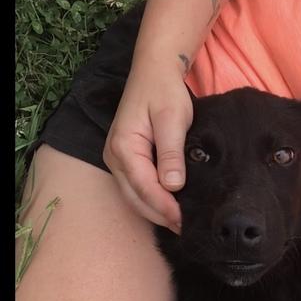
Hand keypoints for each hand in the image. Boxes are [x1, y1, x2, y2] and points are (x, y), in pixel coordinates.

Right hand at [103, 61, 192, 231]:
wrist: (153, 71)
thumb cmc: (164, 91)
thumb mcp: (172, 118)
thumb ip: (171, 153)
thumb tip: (172, 186)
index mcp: (124, 147)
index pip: (145, 187)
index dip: (165, 207)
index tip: (184, 220)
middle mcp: (114, 157)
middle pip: (136, 198)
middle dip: (160, 216)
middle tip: (186, 229)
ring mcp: (117, 160)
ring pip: (135, 197)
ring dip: (156, 212)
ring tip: (181, 223)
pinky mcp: (125, 161)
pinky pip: (137, 188)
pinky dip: (152, 201)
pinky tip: (171, 208)